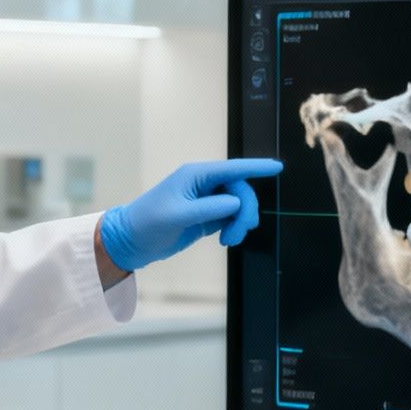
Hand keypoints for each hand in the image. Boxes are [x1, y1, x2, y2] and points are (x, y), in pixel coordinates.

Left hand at [98, 159, 283, 271]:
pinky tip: (226, 240)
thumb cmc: (148, 223)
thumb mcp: (178, 216)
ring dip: (240, 223)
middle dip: (245, 211)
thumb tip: (235, 203)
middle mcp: (203, 184)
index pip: (232, 169)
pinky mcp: (206, 216)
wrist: (132, 242)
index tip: (278, 168)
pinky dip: (234, 229)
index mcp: (195, 176)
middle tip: (239, 233)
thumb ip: (208, 209)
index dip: (256, 168)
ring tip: (230, 241)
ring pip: (238, 205)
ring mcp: (206, 200)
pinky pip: (231, 217)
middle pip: (240, 190)